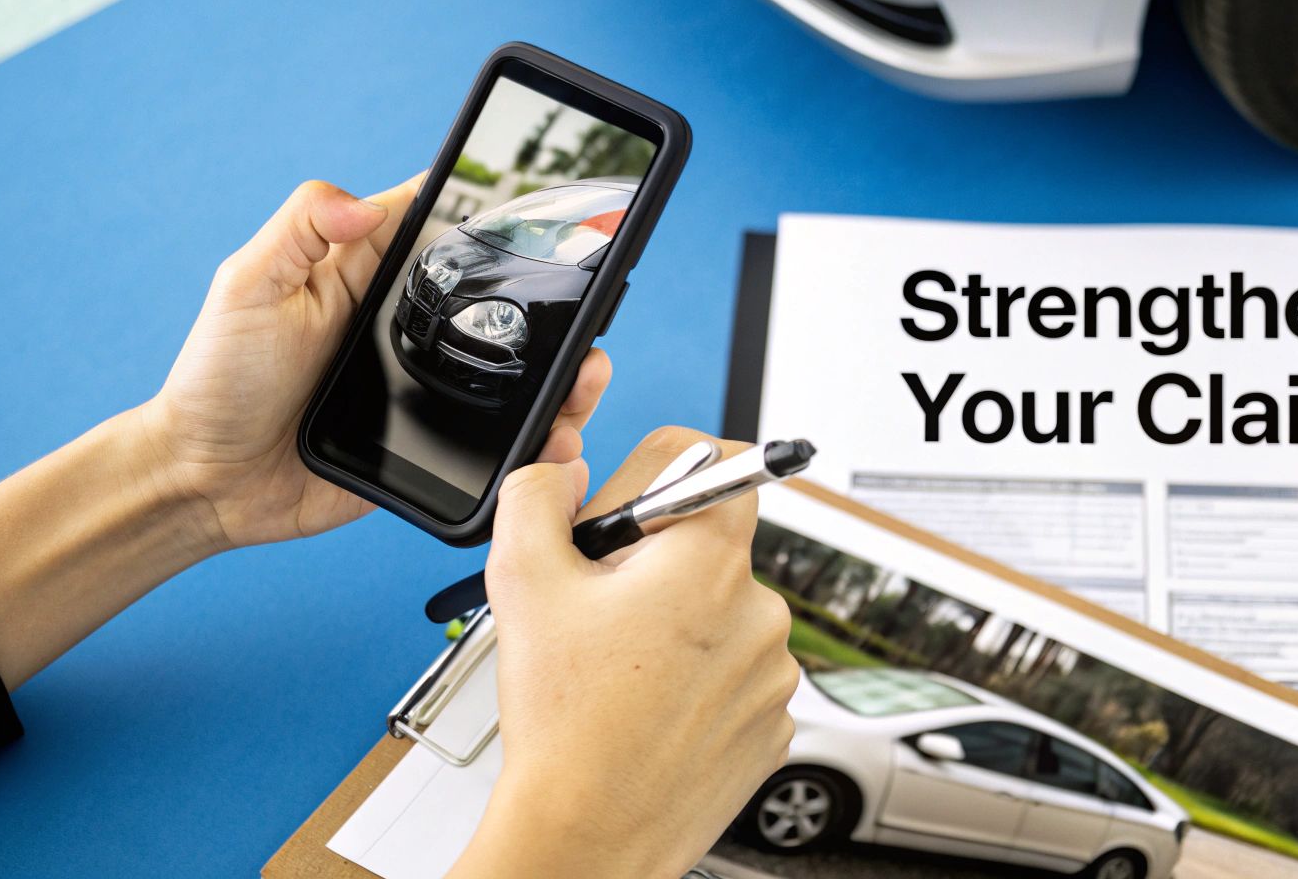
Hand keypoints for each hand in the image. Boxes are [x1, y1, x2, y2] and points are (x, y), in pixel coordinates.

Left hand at [139, 177, 611, 551]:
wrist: (207, 481)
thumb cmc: (217, 380)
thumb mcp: (245, 286)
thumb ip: (300, 229)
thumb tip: (364, 198)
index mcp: (367, 270)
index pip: (443, 224)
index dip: (495, 212)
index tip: (545, 218)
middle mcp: (404, 323)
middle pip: (497, 299)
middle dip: (553, 303)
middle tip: (591, 313)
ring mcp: (423, 383)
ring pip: (511, 369)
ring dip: (560, 373)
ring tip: (587, 378)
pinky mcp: (431, 441)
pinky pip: (494, 436)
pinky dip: (533, 438)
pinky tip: (556, 440)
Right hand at [449, 428, 798, 878]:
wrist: (589, 836)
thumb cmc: (567, 727)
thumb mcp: (523, 582)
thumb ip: (537, 497)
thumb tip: (562, 474)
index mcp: (711, 559)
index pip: (721, 461)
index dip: (659, 479)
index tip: (629, 514)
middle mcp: (760, 609)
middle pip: (709, 547)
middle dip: (654, 565)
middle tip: (600, 611)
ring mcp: (773, 672)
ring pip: (721, 615)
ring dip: (676, 628)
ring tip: (619, 672)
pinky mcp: (774, 722)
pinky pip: (735, 675)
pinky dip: (697, 682)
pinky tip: (647, 707)